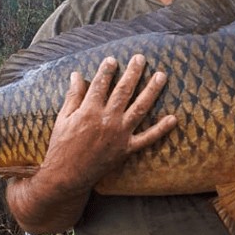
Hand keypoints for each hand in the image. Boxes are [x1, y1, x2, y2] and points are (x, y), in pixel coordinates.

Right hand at [42, 54, 176, 189]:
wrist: (67, 176)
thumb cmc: (61, 146)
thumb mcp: (63, 118)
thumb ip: (73, 96)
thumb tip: (77, 75)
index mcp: (89, 111)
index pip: (101, 84)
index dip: (107, 70)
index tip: (113, 59)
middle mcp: (107, 120)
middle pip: (124, 91)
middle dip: (133, 72)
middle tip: (141, 58)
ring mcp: (119, 134)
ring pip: (140, 108)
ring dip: (152, 91)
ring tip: (161, 75)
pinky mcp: (126, 148)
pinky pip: (147, 138)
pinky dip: (161, 129)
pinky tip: (173, 118)